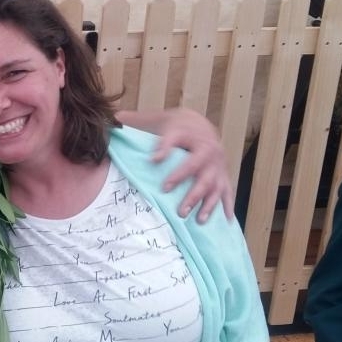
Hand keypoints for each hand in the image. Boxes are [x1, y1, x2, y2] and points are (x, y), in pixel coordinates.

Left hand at [115, 108, 233, 222]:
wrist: (199, 124)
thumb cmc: (173, 126)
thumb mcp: (156, 120)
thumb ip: (136, 122)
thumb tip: (114, 120)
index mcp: (189, 133)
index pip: (175, 140)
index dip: (165, 149)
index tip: (153, 160)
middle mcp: (207, 148)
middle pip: (199, 169)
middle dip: (190, 190)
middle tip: (178, 209)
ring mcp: (218, 164)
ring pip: (214, 184)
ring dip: (207, 203)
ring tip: (196, 220)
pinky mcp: (223, 174)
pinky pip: (227, 191)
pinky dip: (227, 205)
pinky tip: (226, 221)